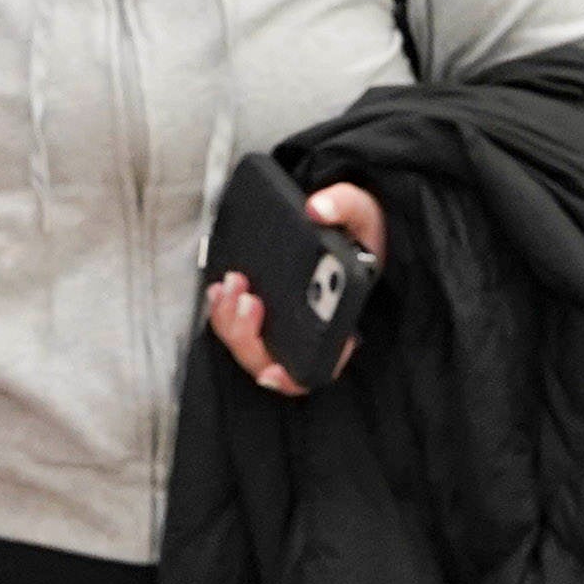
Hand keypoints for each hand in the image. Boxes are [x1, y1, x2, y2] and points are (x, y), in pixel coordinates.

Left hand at [204, 179, 383, 397]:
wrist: (341, 225)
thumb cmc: (357, 232)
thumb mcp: (363, 213)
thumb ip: (346, 205)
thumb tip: (318, 208)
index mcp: (341, 322)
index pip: (318, 368)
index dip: (293, 378)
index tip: (273, 370)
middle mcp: (308, 333)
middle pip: (270, 361)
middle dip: (249, 336)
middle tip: (248, 298)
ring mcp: (281, 326)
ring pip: (247, 346)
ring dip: (230, 322)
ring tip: (232, 284)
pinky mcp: (260, 313)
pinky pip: (235, 327)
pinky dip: (223, 312)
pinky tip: (220, 288)